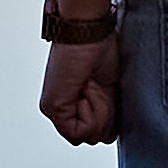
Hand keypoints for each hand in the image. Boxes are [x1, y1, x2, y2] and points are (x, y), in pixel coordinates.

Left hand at [38, 19, 122, 146]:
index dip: (107, 116)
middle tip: (95, 86)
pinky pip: (82, 131)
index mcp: (70, 103)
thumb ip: (109, 112)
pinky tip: (87, 88)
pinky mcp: (53, 108)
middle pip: (91, 137)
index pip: (94, 133)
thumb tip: (114, 131)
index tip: (101, 87)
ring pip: (88, 136)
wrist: (87, 29)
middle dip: (103, 114)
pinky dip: (95, 110)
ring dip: (99, 110)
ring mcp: (54, 110)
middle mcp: (59, 109)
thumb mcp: (109, 88)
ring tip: (90, 85)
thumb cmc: (98, 48)